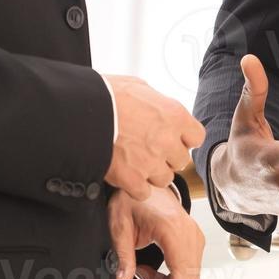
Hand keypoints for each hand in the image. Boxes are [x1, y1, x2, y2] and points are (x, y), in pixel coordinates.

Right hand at [104, 76, 205, 200]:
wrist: (82, 113)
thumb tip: (158, 107)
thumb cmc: (107, 95)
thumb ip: (156, 102)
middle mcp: (167, 141)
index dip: (184, 139)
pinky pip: (144, 192)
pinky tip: (125, 175)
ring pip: (165, 179)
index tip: (174, 139)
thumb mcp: (138, 87)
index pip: (197, 137)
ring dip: (152, 173)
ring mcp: (151, 162)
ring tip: (135, 162)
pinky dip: (135, 187)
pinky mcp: (132, 179)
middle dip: (167, 157)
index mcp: (174, 115)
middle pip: (180, 160)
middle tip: (149, 150)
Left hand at [107, 186, 204, 278]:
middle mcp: (188, 233)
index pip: (179, 270)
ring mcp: (194, 236)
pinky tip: (152, 270)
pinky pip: (188, 269)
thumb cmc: (133, 198)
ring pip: (188, 278)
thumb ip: (122, 255)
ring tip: (142, 275)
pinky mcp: (193, 240)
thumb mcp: (119, 225)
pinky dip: (171, 277)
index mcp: (171, 228)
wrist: (146, 182)